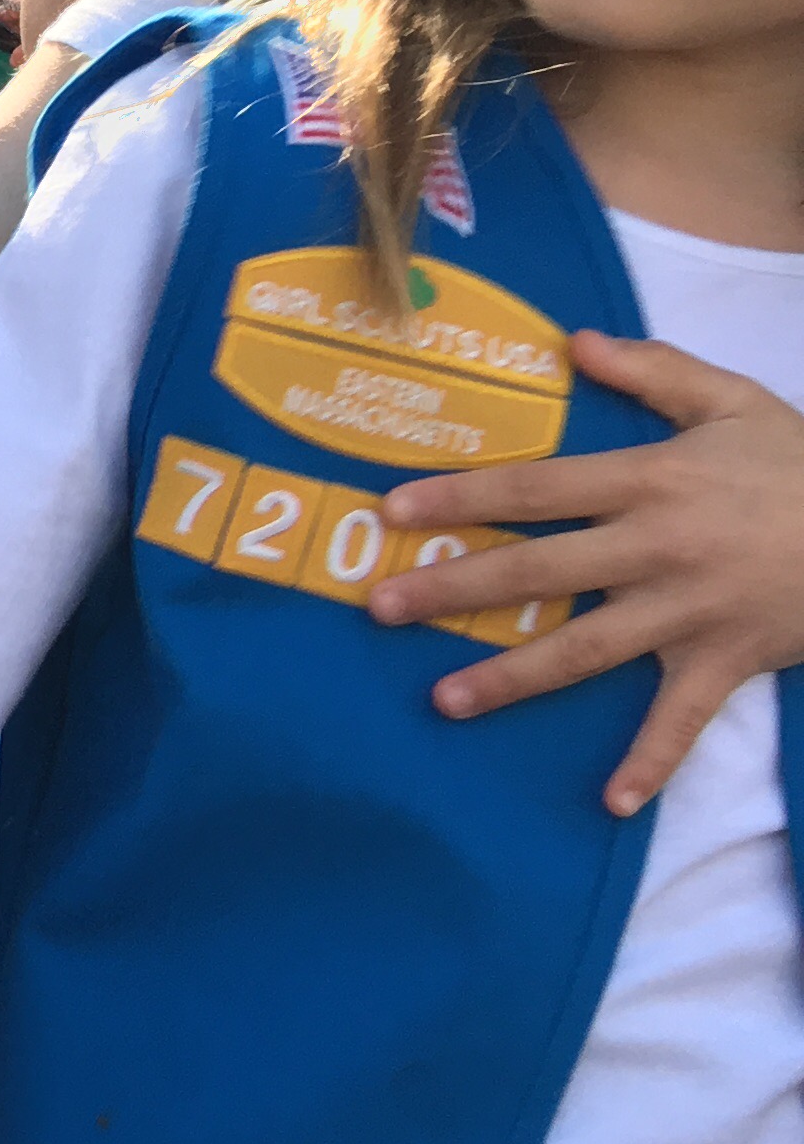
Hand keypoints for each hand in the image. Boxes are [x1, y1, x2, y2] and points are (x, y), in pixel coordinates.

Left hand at [375, 331, 803, 812]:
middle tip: (381, 607)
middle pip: (539, 571)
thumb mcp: (732, 401)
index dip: (463, 499)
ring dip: (513, 677)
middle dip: (456, 590)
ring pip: (585, 649)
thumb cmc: (802, 464)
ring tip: (444, 699)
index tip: (394, 510)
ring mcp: (689, 612)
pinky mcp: (726, 661)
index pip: (537, 489)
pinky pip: (683, 720)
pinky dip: (652, 762)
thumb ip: (653, 370)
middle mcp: (657, 549)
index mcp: (650, 482)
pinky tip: (612, 802)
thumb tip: (575, 342)